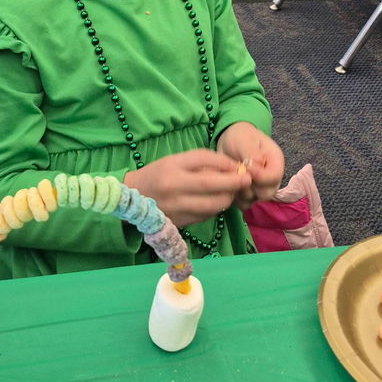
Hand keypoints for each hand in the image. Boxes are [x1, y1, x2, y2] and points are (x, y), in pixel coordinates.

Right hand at [123, 149, 250, 229]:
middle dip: (233, 183)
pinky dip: (216, 209)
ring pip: (212, 205)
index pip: (203, 159)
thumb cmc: (158, 174)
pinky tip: (218, 202)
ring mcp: (176, 207)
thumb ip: (201, 162)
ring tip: (233, 193)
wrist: (133, 197)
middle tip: (247, 180)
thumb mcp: (175, 160)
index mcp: (172, 167)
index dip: (225, 162)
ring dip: (228, 198)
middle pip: (211, 185)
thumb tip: (231, 167)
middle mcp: (174, 187)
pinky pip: (205, 216)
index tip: (238, 165)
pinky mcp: (179, 222)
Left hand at [216, 122, 285, 207]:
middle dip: (250, 186)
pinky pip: (244, 204)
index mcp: (276, 161)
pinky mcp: (250, 194)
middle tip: (237, 173)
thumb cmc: (241, 137)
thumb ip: (252, 155)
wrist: (232, 140)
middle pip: (266, 193)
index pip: (273, 177)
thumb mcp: (246, 140)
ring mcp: (261, 187)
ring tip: (232, 176)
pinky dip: (235, 198)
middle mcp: (271, 178)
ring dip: (241, 192)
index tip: (245, 167)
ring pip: (255, 200)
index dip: (259, 176)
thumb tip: (253, 169)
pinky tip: (229, 185)